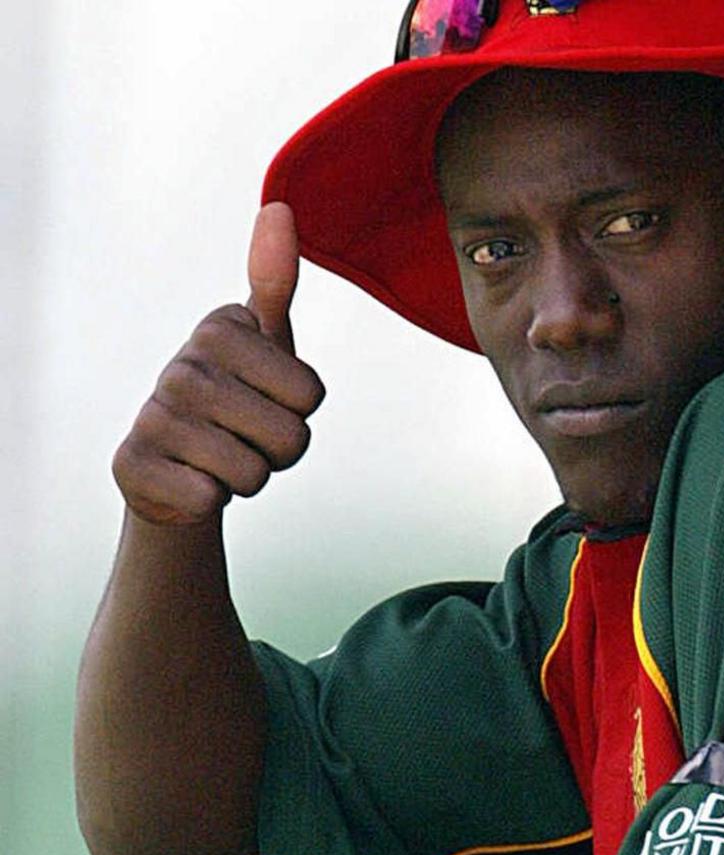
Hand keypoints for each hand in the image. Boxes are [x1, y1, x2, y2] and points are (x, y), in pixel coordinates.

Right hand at [113, 203, 325, 525]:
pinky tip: (190, 479)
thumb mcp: (264, 339)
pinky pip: (211, 499)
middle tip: (247, 435)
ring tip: (221, 456)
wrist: (175, 464)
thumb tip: (279, 206)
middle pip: (291, 439)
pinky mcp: (132, 465)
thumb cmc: (236, 394)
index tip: (268, 398)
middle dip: (281, 452)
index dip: (301, 411)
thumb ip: (276, 280)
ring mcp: (153, 416)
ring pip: (255, 474)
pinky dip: (210, 500)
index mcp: (221, 330)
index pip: (312, 395)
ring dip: (250, 476)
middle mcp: (181, 366)